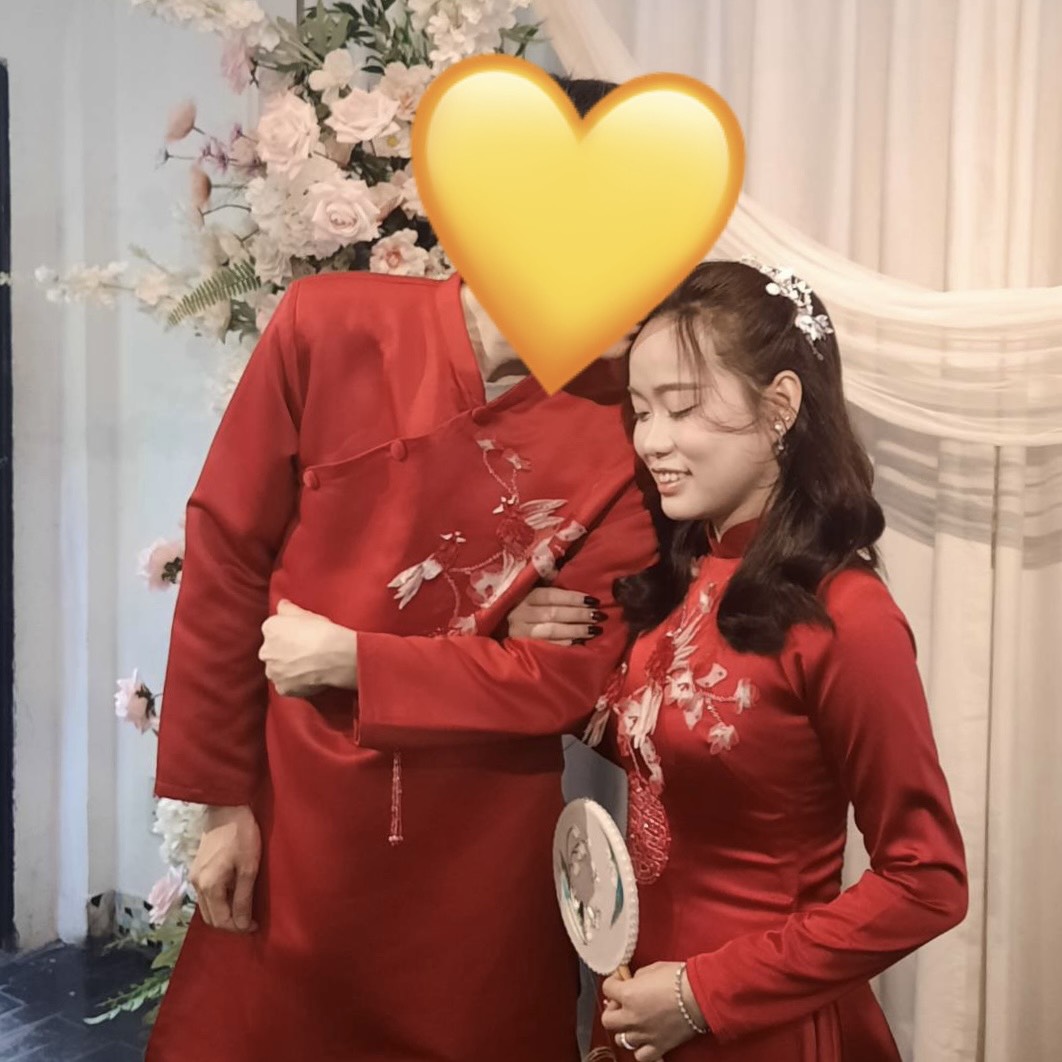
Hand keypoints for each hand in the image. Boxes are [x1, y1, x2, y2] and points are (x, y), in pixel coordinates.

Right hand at [190, 805, 260, 932]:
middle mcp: (196, 885)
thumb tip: (242, 925)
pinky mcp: (197, 869)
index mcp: (209, 886)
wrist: (226, 808)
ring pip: (207, 907)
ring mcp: (194, 877)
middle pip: (211, 917)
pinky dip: (219, 901)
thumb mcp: (248, 867)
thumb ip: (244, 897)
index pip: (221, 920)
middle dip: (230, 923)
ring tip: (244, 909)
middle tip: (250, 920)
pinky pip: (206, 895)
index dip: (238, 927)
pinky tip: (234, 895)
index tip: (255, 925)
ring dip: (224, 913)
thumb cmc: (241, 835)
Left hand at [259, 599, 357, 695]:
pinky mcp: (283, 688)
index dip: (288, 634)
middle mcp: (266, 651)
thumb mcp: (306, 613)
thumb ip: (288, 608)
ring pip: (278, 670)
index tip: (300, 637)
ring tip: (309, 666)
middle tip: (305, 652)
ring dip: (288, 669)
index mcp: (269, 629)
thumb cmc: (322, 632)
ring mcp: (273, 671)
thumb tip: (282, 604)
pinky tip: (310, 676)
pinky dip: (296, 683)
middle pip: (273, 651)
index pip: (273, 631)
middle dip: (285, 652)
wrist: (334, 656)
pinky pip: (287, 685)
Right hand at [505, 587, 606, 644]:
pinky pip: (548, 646)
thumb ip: (544, 580)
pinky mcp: (521, 647)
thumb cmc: (520, 606)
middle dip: (578, 614)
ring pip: (552, 630)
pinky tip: (579, 642)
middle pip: (553, 613)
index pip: (550, 595)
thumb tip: (561, 570)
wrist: (498, 628)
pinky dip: (565, 643)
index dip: (572, 598)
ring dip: (575, 630)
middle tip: (598, 615)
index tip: (592, 600)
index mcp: (523, 595)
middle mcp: (519, 613)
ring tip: (594, 629)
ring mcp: (520, 632)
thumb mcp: (529, 590)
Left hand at [601, 962, 705, 1060]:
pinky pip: (641, 1056)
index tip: (621, 979)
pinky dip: (640, 1049)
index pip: (607, 988)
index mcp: (628, 994)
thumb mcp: (652, 968)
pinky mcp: (659, 1046)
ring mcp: (644, 1034)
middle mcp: (632, 1017)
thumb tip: (633, 982)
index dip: (614, 981)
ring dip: (626, 1029)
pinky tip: (645, 1038)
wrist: (700, 995)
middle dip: (613, 1009)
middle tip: (622, 1002)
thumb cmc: (679, 979)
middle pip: (608, 1019)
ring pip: (622, 1039)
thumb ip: (637, 977)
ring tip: (635, 1020)